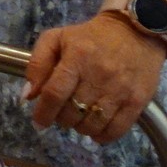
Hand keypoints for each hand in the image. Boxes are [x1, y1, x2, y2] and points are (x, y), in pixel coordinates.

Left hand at [21, 14, 166, 144]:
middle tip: (63, 112)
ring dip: (80, 127)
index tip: (39, 122)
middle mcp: (99, 75)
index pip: (54, 93)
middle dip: (61, 118)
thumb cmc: (91, 37)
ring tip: (79, 117)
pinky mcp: (137, 101)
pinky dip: (101, 135)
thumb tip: (29, 95)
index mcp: (77, 57)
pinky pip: (116, 131)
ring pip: (91, 125)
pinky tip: (96, 128)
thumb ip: (38, 63)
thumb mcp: (58, 38)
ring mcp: (120, 90)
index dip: (43, 113)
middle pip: (71, 113)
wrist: (135, 30)